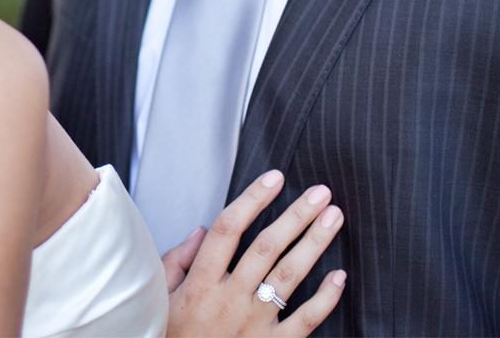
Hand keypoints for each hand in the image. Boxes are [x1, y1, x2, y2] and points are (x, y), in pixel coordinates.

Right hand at [164, 170, 345, 336]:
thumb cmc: (170, 335)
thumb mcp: (160, 295)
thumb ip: (178, 260)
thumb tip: (202, 230)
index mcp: (201, 282)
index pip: (228, 230)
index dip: (252, 200)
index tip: (274, 178)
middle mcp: (230, 299)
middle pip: (266, 248)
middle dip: (295, 216)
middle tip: (320, 192)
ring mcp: (254, 324)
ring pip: (289, 277)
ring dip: (314, 244)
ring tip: (334, 217)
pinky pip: (305, 320)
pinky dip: (325, 298)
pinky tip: (340, 275)